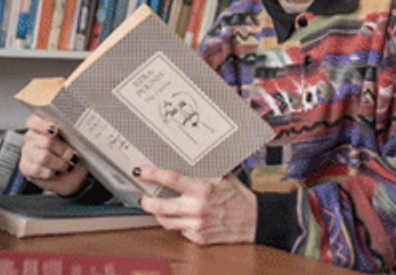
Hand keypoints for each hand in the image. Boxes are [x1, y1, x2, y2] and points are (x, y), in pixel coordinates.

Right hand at [19, 113, 88, 196]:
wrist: (70, 173)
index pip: (33, 121)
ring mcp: (27, 152)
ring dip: (59, 163)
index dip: (43, 124)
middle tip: (73, 155)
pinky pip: (38, 170)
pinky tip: (55, 172)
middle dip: (63, 150)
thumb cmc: (71, 152)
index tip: (56, 129)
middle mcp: (31, 137)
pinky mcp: (25, 168)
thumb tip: (75, 130)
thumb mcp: (73, 139)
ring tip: (67, 165)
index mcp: (40, 126)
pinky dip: (51, 172)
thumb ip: (70, 131)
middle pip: (46, 141)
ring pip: (43, 157)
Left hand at [136, 166, 256, 245]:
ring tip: (158, 208)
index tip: (141, 171)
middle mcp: (197, 208)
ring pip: (166, 222)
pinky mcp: (199, 238)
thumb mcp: (223, 177)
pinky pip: (180, 231)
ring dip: (159, 214)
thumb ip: (206, 171)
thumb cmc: (239, 197)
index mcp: (202, 189)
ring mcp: (196, 225)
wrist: (254, 220)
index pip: (170, 180)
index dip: (152, 174)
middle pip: (160, 206)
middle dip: (146, 202)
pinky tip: (183, 218)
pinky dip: (179, 224)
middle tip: (143, 198)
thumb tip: (192, 158)